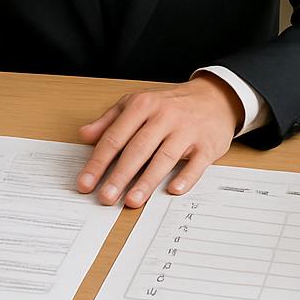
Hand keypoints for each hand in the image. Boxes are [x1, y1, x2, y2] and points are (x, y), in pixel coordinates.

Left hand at [75, 76, 240, 206]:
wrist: (215, 98)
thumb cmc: (171, 105)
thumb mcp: (137, 103)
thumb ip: (109, 120)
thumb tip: (84, 135)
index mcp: (143, 105)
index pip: (115, 137)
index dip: (98, 162)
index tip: (85, 183)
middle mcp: (164, 116)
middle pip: (137, 149)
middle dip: (119, 176)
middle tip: (105, 197)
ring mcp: (187, 131)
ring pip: (164, 158)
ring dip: (146, 181)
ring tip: (131, 201)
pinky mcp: (207, 144)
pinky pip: (196, 163)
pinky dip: (185, 177)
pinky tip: (172, 190)